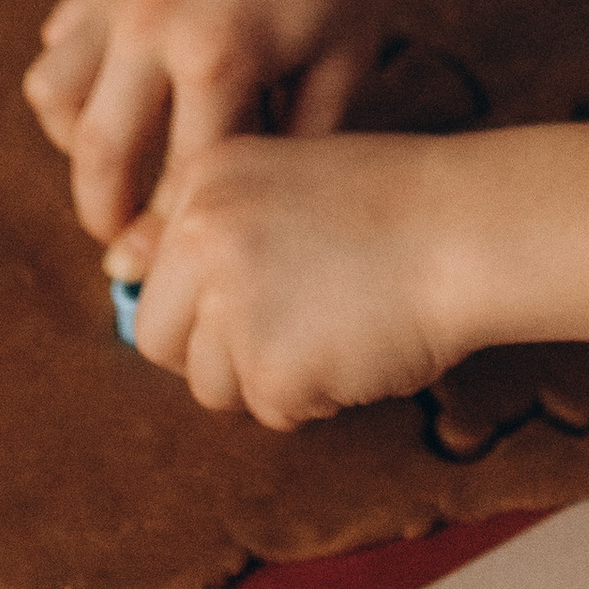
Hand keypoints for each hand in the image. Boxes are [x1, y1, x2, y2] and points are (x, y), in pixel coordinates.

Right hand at [23, 0, 395, 243]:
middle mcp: (153, 26)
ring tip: (128, 155)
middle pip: (98, 159)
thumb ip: (297, 141)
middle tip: (129, 241)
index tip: (182, 273)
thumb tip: (242, 218)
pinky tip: (125, 92)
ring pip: (53, 100)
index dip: (180, 237)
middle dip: (107, 216)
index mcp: (222, 55)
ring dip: (80, 144)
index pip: (182, 182)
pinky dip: (74, 86)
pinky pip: (57, 49)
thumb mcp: (344, 58)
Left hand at [108, 129, 462, 424]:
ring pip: (210, 385)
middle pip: (160, 338)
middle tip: (300, 319)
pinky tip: (360, 344)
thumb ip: (210, 222)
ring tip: (338, 323)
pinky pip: (272, 410)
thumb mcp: (288, 180)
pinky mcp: (270, 366)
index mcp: (206, 179)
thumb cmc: (394, 205)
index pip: (158, 272)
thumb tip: (117, 268)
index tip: (275, 281)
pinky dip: (316, 395)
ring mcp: (232, 301)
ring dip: (269, 375)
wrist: (470, 227)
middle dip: (220, 349)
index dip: (214, 295)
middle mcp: (203, 234)